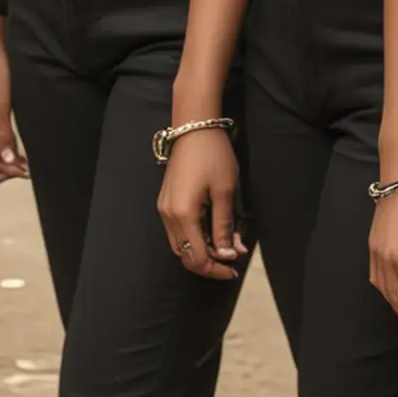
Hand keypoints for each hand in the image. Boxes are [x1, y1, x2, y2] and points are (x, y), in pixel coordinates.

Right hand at [157, 127, 247, 279]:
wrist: (194, 126)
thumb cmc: (213, 155)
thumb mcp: (225, 191)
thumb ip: (224, 226)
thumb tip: (227, 254)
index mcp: (183, 214)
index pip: (197, 257)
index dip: (216, 269)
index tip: (234, 270)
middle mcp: (168, 216)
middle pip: (186, 256)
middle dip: (209, 264)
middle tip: (232, 263)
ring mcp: (164, 209)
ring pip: (181, 246)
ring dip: (201, 252)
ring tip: (224, 249)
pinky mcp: (165, 202)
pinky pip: (178, 231)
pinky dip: (194, 239)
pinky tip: (211, 234)